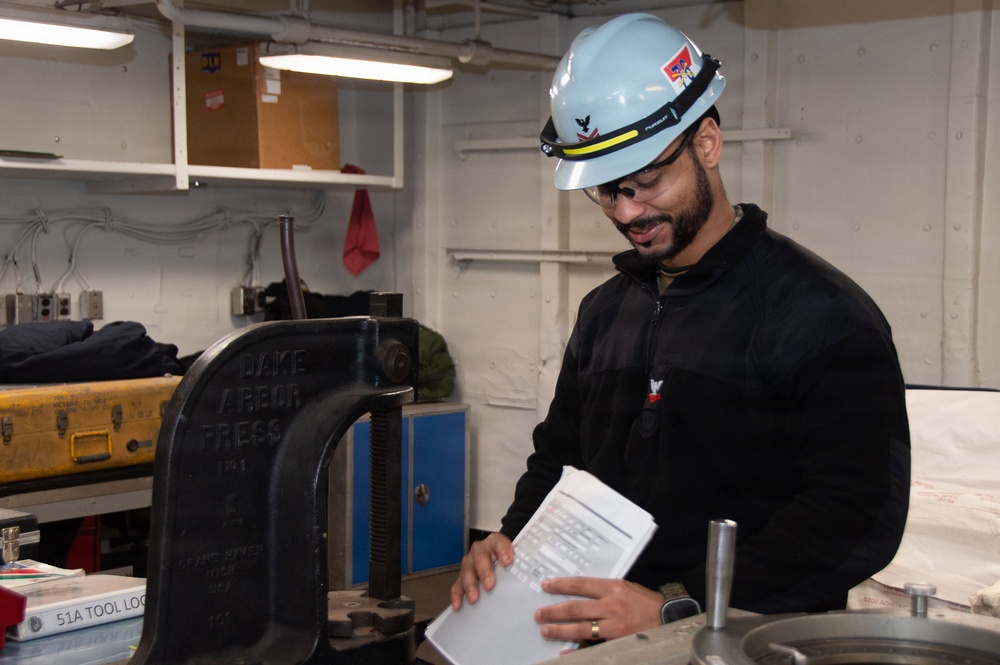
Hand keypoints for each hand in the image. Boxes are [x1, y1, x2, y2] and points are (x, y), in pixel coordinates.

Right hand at [449, 533, 514, 610]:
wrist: (500, 554)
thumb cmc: (508, 558)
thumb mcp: (515, 556)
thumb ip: (521, 565)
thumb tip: (535, 581)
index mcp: (495, 542)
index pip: (499, 543)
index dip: (503, 551)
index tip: (507, 562)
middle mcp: (480, 550)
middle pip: (480, 558)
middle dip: (484, 572)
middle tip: (489, 585)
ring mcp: (470, 562)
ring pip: (467, 571)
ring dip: (470, 585)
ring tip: (474, 598)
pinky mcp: (463, 575)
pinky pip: (457, 584)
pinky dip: (457, 595)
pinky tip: (458, 605)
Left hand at [534, 577, 663, 641]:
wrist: (668, 617)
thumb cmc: (644, 601)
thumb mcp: (624, 587)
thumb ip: (603, 591)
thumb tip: (577, 593)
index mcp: (613, 588)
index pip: (581, 585)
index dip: (561, 585)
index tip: (546, 586)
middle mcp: (612, 605)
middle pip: (576, 608)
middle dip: (554, 611)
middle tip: (538, 614)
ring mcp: (615, 626)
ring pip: (582, 629)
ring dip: (560, 630)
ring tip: (545, 631)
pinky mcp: (618, 641)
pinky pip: (593, 646)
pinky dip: (578, 650)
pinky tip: (565, 652)